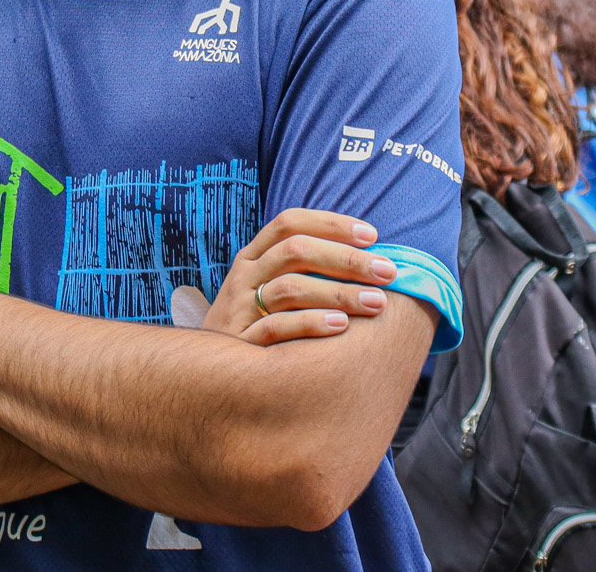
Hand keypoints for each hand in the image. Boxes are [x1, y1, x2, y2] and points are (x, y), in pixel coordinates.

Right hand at [200, 209, 397, 344]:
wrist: (207, 373)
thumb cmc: (255, 325)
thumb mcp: (269, 288)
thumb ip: (305, 271)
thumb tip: (367, 258)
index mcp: (254, 255)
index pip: (290, 222)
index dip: (331, 223)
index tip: (372, 235)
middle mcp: (244, 274)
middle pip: (296, 251)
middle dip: (347, 258)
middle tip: (389, 271)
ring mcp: (239, 306)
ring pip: (290, 287)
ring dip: (339, 292)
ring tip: (377, 302)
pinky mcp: (241, 341)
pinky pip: (277, 327)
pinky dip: (312, 323)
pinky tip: (342, 327)